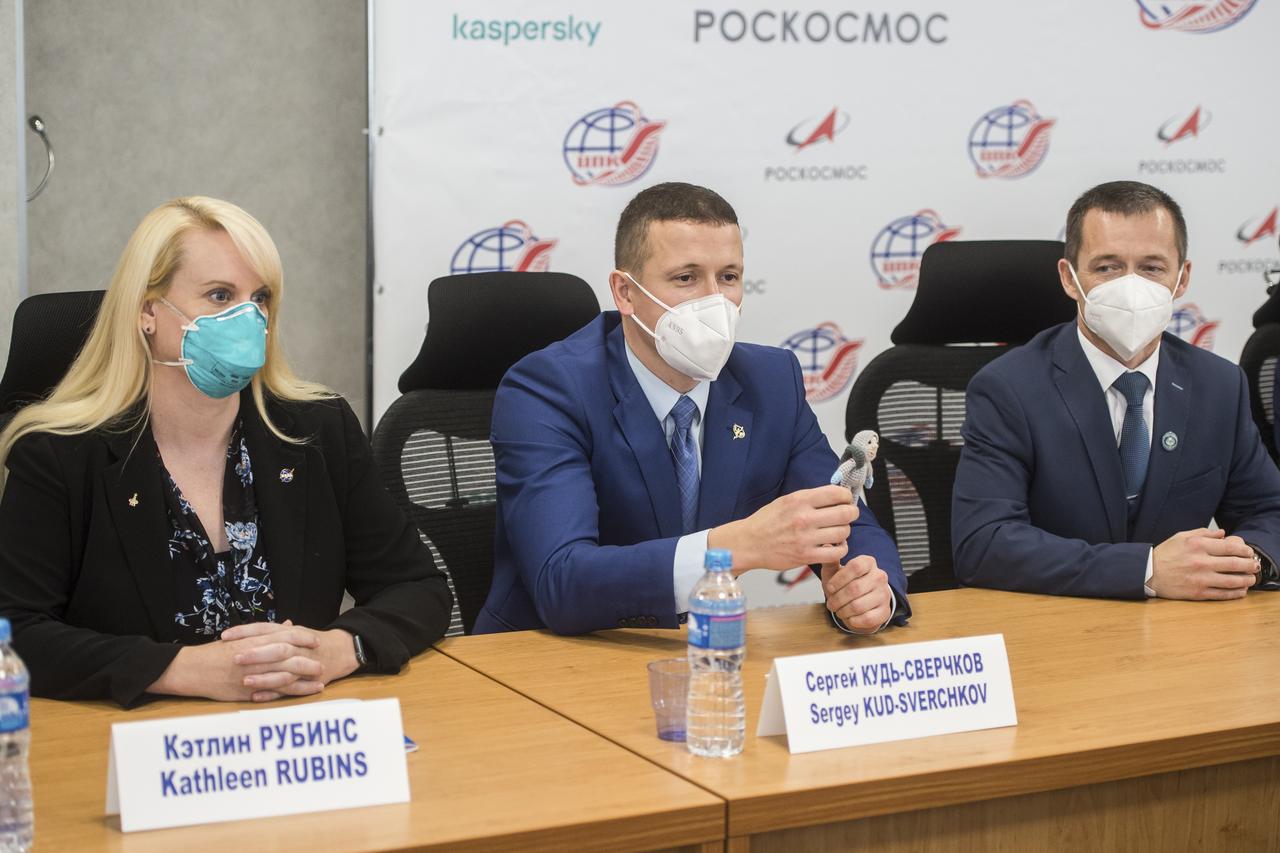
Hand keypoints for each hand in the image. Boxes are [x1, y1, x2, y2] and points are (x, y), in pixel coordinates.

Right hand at [148, 620, 357, 701]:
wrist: (191, 669)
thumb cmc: (215, 652)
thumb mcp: (241, 637)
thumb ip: (266, 632)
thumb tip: (288, 624)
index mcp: (253, 641)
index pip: (283, 637)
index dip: (302, 638)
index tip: (315, 640)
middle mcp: (254, 657)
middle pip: (288, 657)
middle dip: (307, 660)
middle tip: (322, 663)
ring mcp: (251, 674)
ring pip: (283, 676)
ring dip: (303, 679)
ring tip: (319, 681)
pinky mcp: (246, 690)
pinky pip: (272, 692)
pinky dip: (287, 693)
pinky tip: (300, 695)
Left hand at [221, 621, 359, 700]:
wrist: (340, 651)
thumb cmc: (310, 643)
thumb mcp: (292, 632)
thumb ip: (271, 632)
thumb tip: (244, 633)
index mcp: (290, 633)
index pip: (265, 628)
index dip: (245, 631)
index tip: (225, 636)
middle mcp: (297, 647)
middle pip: (277, 648)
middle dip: (256, 653)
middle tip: (235, 657)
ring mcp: (303, 665)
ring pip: (283, 671)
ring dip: (264, 676)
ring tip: (244, 680)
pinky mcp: (307, 681)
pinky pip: (289, 689)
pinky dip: (273, 693)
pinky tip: (256, 696)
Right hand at [708, 485, 856, 571]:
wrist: (748, 543)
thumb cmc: (767, 521)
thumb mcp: (786, 501)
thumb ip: (810, 498)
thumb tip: (836, 495)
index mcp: (799, 500)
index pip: (837, 493)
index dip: (847, 496)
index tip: (846, 500)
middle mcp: (804, 517)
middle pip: (845, 513)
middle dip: (851, 513)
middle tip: (848, 515)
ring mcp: (805, 538)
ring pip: (843, 532)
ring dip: (844, 532)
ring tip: (837, 532)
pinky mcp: (806, 556)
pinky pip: (836, 552)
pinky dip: (840, 548)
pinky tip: (834, 545)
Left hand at [821, 556, 891, 632]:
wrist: (860, 603)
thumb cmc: (844, 584)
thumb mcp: (834, 571)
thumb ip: (830, 561)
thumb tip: (827, 546)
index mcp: (868, 562)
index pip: (855, 567)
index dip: (839, 579)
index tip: (829, 588)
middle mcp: (880, 576)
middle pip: (855, 589)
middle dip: (837, 599)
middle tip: (830, 604)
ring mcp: (884, 594)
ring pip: (859, 606)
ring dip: (843, 611)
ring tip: (838, 610)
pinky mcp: (885, 611)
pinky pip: (866, 619)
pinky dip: (853, 621)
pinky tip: (849, 617)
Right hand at [1150, 529, 1258, 600]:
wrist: (1148, 573)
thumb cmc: (1165, 554)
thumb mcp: (1181, 537)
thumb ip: (1204, 533)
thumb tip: (1223, 534)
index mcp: (1197, 545)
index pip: (1229, 547)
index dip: (1244, 550)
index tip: (1249, 552)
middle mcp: (1200, 562)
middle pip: (1235, 564)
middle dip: (1250, 565)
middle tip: (1254, 565)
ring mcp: (1200, 578)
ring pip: (1232, 581)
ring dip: (1246, 580)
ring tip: (1251, 579)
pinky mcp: (1198, 592)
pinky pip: (1222, 594)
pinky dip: (1235, 593)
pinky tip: (1241, 590)